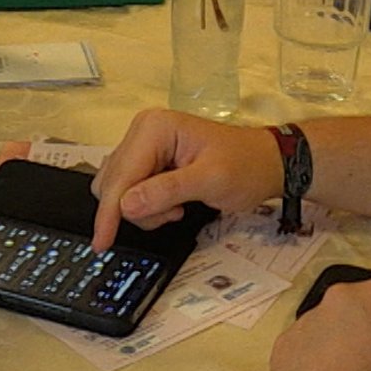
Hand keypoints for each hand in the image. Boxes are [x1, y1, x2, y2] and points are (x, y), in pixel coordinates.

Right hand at [89, 109, 280, 249]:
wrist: (267, 163)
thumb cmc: (246, 166)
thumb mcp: (211, 181)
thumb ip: (167, 191)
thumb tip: (126, 206)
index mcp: (154, 128)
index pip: (121, 176)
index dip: (110, 211)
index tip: (103, 242)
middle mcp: (143, 132)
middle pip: (113, 183)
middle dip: (137, 209)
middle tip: (172, 215)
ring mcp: (144, 146)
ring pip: (119, 190)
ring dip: (143, 210)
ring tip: (177, 209)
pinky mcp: (148, 162)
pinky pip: (131, 191)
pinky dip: (147, 207)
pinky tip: (173, 206)